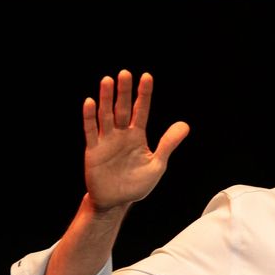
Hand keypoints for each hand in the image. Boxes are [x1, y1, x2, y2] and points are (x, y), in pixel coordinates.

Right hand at [82, 70, 189, 211]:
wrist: (116, 201)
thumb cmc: (136, 184)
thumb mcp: (156, 164)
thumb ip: (168, 144)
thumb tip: (185, 125)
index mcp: (137, 136)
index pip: (141, 111)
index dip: (143, 95)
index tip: (147, 76)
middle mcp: (121, 134)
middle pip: (122, 109)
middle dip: (124, 92)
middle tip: (125, 73)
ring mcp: (106, 141)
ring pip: (105, 115)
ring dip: (106, 99)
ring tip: (108, 80)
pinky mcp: (93, 150)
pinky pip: (91, 131)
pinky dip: (89, 117)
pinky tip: (90, 102)